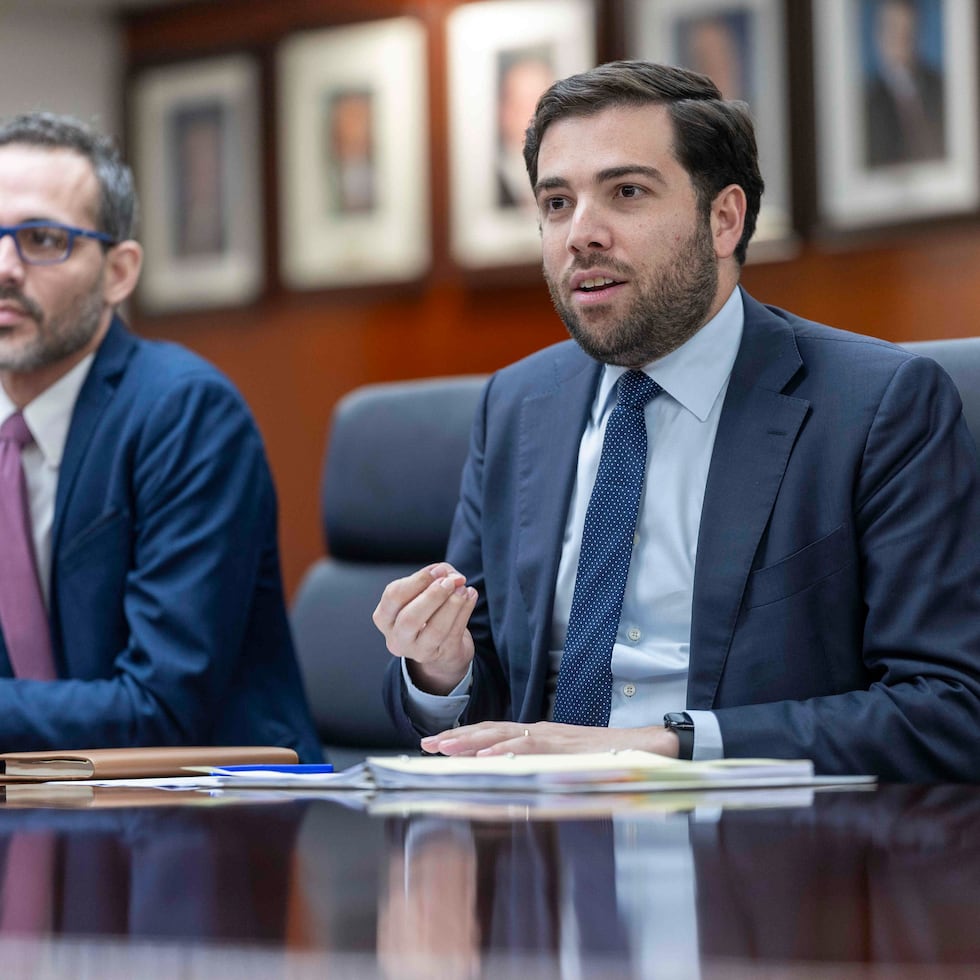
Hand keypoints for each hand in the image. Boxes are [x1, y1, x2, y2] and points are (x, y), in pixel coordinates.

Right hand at [373, 563, 478, 694]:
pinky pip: (455, 633)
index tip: (438, 571)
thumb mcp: (424, 589)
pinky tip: (471, 595)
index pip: (393, 596)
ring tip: (463, 588)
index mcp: (384, 617)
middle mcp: (397, 638)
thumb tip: (446, 574)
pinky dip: (466, 611)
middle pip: (410, 618)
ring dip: (453, 604)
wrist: (442, 645)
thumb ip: (434, 575)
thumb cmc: (429, 610)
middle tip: (450, 582)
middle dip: (433, 596)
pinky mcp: (443, 655)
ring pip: (435, 630)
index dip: (418, 580)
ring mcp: (419, 651)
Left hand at [421, 721, 680, 757]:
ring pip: (504, 736)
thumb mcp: (565, 762)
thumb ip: (540, 766)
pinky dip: (508, 750)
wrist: (646, 747)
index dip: (464, 736)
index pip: (493, 732)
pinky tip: (488, 754)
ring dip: (472, 741)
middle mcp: (541, 732)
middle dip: (457, 737)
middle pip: (491, 730)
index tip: (436, 743)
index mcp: (539, 734)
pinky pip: (532, 748)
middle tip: (427, 745)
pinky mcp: (566, 748)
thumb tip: (511, 781)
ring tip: (446, 748)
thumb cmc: (606, 757)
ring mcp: (553, 738)